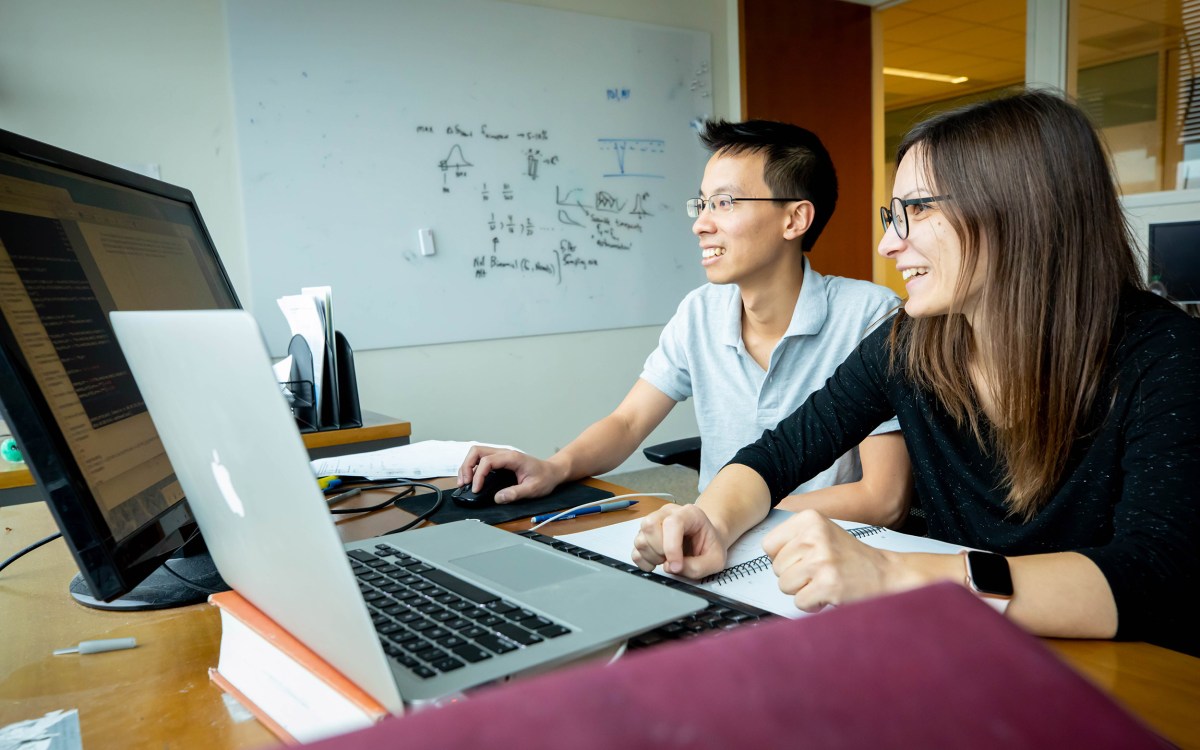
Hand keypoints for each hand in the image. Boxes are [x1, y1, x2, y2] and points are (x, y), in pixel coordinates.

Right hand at [456, 445, 563, 503]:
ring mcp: (501, 455)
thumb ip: (515, 493)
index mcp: (512, 457)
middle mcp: (504, 453)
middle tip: (465, 484)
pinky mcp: (499, 460)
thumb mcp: (533, 489)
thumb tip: (498, 498)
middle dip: (467, 467)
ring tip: (464, 482)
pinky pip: (481, 459)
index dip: (478, 475)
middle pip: (477, 451)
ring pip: (476, 453)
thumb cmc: (545, 478)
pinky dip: (472, 467)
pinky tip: (472, 479)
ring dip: (467, 466)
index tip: (476, 489)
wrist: (552, 472)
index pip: (487, 461)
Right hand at [631, 504, 729, 578]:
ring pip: (640, 538)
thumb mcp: (715, 560)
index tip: (676, 566)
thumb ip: (697, 567)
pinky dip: (643, 561)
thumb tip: (671, 567)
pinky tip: (657, 562)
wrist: (707, 539)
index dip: (671, 546)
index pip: (673, 523)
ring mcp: (654, 523)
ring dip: (652, 556)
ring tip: (667, 560)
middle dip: (659, 550)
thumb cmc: (710, 545)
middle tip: (673, 560)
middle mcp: (668, 513)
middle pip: (650, 525)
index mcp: (689, 513)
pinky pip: (635, 550)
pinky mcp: (645, 535)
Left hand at [762, 509, 902, 611]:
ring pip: (784, 585)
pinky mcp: (828, 584)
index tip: (801, 559)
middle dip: (794, 576)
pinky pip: (799, 602)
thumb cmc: (849, 556)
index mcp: (810, 518)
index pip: (768, 545)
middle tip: (818, 572)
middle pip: (776, 568)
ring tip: (823, 581)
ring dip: (802, 590)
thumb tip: (764, 551)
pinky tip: (828, 593)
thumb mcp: (821, 532)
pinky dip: (812, 604)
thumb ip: (792, 537)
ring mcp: (821, 560)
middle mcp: (814, 536)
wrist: (884, 573)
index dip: (782, 558)